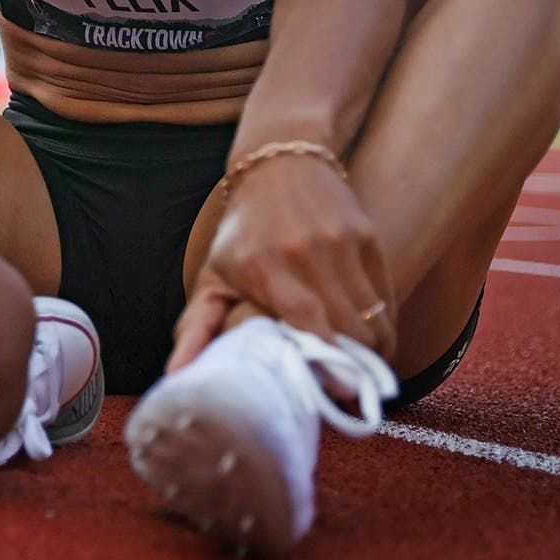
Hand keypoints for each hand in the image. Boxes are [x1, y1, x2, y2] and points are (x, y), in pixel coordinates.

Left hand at [167, 152, 395, 370]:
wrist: (280, 165)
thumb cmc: (242, 232)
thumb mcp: (213, 275)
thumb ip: (196, 327)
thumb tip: (174, 377)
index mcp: (265, 266)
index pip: (309, 324)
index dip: (327, 363)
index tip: (337, 394)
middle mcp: (306, 253)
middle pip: (348, 329)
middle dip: (353, 367)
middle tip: (348, 391)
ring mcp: (340, 242)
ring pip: (373, 316)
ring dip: (374, 351)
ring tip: (363, 371)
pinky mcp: (366, 236)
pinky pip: (385, 296)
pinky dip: (384, 324)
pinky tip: (374, 340)